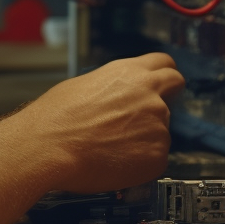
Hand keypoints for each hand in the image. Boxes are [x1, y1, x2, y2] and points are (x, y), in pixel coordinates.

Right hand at [25, 53, 184, 192]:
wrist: (49, 145)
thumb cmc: (57, 117)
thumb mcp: (84, 84)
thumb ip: (113, 87)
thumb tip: (117, 96)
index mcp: (130, 73)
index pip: (165, 63)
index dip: (164, 73)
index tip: (164, 82)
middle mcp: (149, 95)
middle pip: (175, 87)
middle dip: (169, 96)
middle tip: (150, 111)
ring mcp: (157, 125)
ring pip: (162, 128)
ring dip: (146, 135)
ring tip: (114, 144)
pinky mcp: (157, 156)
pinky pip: (156, 157)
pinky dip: (141, 161)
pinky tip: (117, 160)